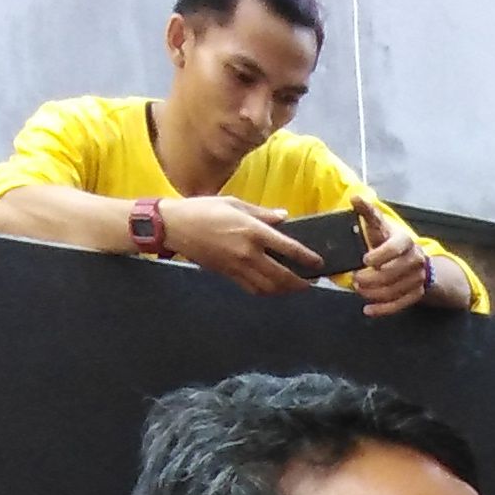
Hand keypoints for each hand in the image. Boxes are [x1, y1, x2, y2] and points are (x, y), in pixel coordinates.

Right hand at [162, 193, 320, 294]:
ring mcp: (238, 267)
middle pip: (282, 276)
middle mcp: (248, 252)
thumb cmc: (204, 209)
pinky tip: (272, 288)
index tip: (319, 263)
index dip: (307, 258)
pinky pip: (252, 289)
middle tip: (310, 282)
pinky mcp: (228, 275)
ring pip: (269, 287)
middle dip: (300, 283)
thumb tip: (284, 217)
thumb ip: (262, 213)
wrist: (175, 226)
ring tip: (294, 287)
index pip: (289, 249)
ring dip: (285, 291)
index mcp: (253, 231)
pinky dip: (266, 292)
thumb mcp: (235, 203)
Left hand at [349, 199, 448, 315]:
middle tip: (355, 279)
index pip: (395, 248)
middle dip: (371, 278)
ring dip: (374, 294)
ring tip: (359, 290)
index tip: (365, 260)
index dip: (380, 255)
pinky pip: (401, 304)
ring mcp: (418, 278)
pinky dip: (383, 309)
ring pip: (395, 290)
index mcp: (406, 241)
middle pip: (393, 273)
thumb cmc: (388, 241)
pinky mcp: (417, 293)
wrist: (412, 259)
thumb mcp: (378, 226)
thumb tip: (355, 197)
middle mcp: (416, 259)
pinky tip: (368, 310)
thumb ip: (367, 213)